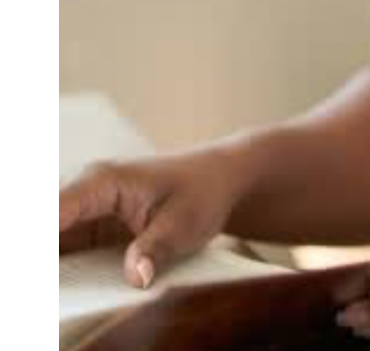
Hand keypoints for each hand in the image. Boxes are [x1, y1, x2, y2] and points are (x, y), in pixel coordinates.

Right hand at [58, 149, 242, 289]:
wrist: (219, 179)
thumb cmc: (203, 190)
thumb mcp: (184, 223)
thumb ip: (155, 249)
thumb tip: (136, 278)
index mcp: (103, 182)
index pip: (54, 212)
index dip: (49, 236)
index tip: (59, 266)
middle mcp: (88, 193)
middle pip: (52, 227)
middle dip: (58, 263)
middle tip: (66, 290)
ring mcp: (88, 210)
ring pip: (59, 244)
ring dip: (64, 270)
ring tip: (73, 292)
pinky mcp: (93, 227)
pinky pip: (68, 250)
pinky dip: (69, 271)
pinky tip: (75, 290)